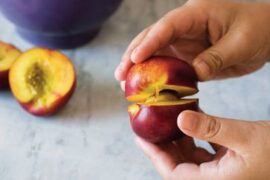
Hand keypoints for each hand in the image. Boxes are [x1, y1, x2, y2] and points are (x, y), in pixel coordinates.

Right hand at [115, 0, 269, 81]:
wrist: (266, 34)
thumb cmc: (258, 29)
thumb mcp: (241, 42)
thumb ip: (216, 57)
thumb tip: (194, 74)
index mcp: (197, 13)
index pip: (166, 26)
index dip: (148, 42)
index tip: (134, 59)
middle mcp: (184, 26)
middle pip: (152, 38)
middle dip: (133, 56)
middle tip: (120, 75)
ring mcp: (184, 42)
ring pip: (155, 53)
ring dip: (140, 68)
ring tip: (125, 84)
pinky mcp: (187, 56)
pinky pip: (168, 66)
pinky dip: (156, 77)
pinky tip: (147, 88)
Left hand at [135, 111, 269, 179]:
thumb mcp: (246, 138)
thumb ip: (211, 129)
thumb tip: (180, 119)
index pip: (173, 172)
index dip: (154, 154)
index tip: (140, 135)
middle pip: (178, 166)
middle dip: (164, 145)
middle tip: (151, 124)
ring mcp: (223, 174)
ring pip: (191, 158)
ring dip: (179, 140)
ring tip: (168, 120)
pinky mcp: (230, 164)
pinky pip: (205, 153)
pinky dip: (196, 138)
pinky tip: (193, 121)